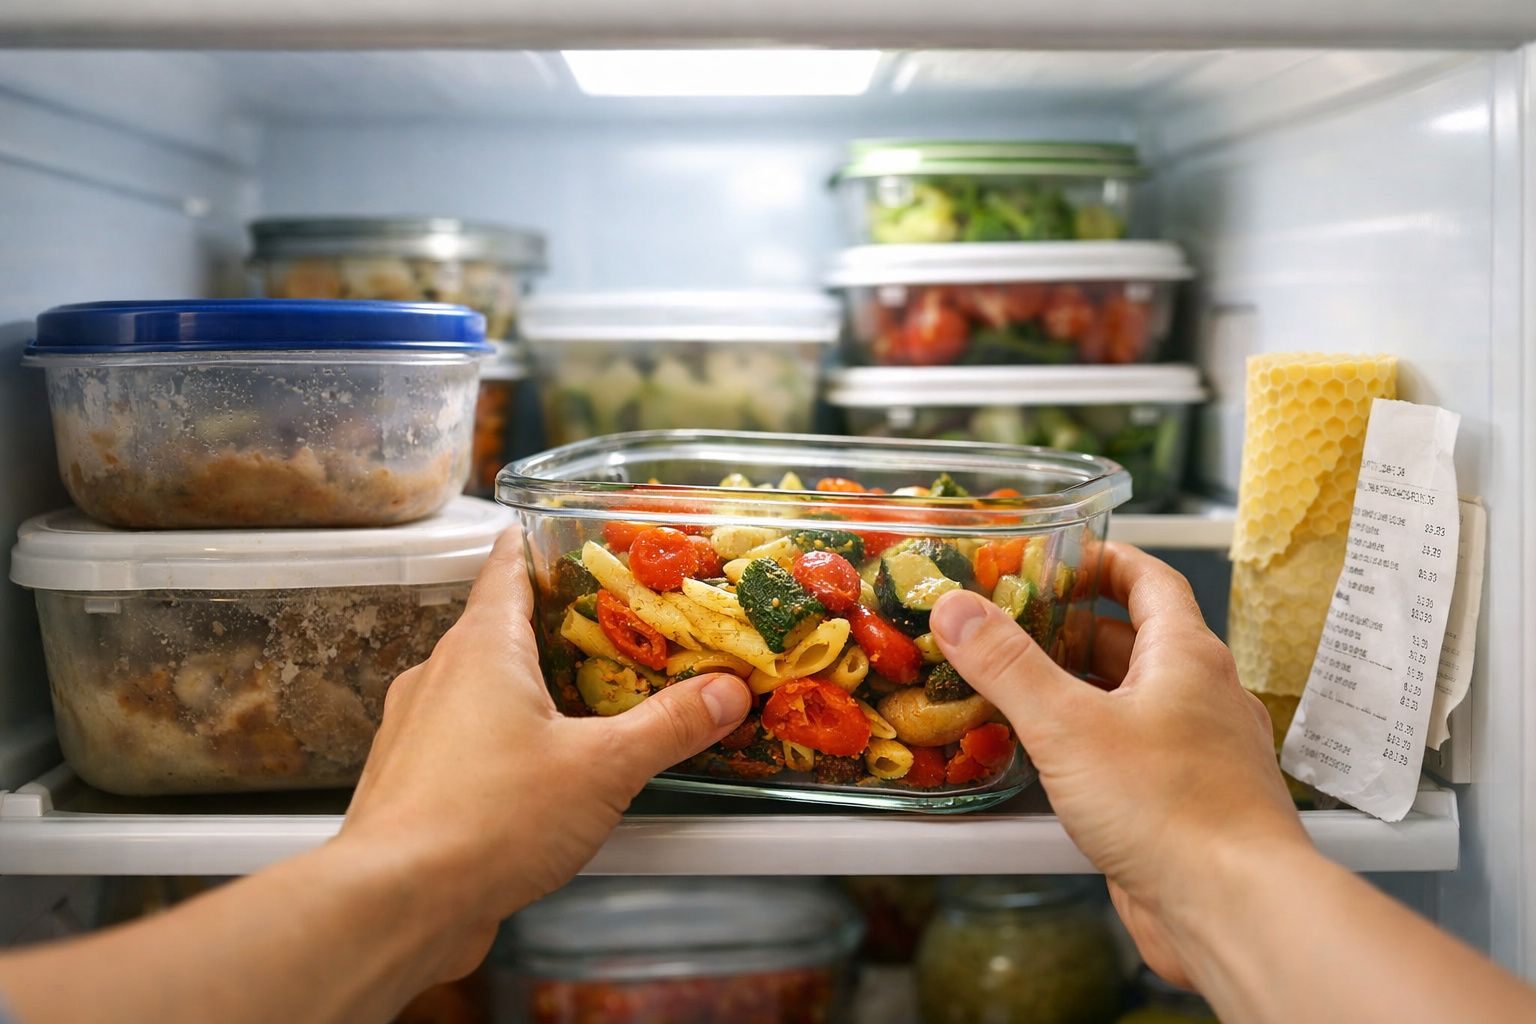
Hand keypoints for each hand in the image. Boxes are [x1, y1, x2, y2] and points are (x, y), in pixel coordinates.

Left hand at [336, 529, 751, 981]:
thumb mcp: (602, 768)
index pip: (510, 563)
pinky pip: (467, 741)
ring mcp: (418, 729)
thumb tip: (723, 693)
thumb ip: (669, 726)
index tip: (583, 537)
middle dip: (560, 628)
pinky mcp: (414, 781)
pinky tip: (543, 778)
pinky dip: (506, 743)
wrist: (394, 905)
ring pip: (482, 688)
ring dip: (533, 691)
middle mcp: (439, 675)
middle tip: (618, 632)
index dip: (547, 544)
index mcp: (482, 646)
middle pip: (502, 626)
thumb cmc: (484, 820)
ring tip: (591, 709)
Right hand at [930, 541, 1306, 984]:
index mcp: (1187, 657)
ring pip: (1126, 703)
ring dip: (1073, 693)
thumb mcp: (1068, 725)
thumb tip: (958, 609)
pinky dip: (1086, 748)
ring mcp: (1194, 753)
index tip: (1054, 558)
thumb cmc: (1175, 811)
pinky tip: (1046, 766)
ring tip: (1012, 692)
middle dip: (1067, 633)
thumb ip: (1007, 664)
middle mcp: (1199, 698)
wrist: (1234, 910)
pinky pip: (1128, 755)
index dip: (1100, 561)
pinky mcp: (1181, 804)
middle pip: (1130, 643)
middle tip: (1009, 629)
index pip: (1148, 580)